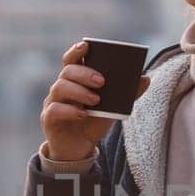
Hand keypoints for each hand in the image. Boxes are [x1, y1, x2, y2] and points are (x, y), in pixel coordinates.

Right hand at [41, 40, 151, 161]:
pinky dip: (69, 110)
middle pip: (67, 71)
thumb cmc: (93, 124)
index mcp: (75, 80)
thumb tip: (146, 78)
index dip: (76, 51)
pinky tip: (83, 114)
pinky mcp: (48, 119)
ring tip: (96, 100)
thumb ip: (127, 94)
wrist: (79, 150)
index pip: (71, 60)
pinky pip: (54, 110)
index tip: (86, 46)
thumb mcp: (113, 109)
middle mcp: (61, 88)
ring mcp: (52, 102)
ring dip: (79, 91)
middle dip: (85, 73)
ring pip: (59, 87)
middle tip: (102, 81)